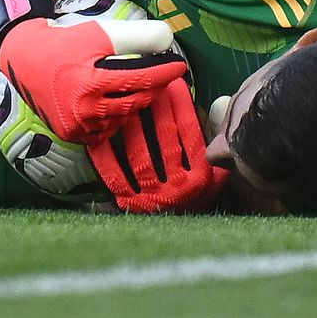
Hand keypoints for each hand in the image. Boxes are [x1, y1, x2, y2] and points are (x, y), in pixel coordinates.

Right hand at [0, 0, 187, 143]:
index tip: (179, 65)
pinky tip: (113, 103)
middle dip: (152, 87)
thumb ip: (137, 35)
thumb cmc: (64, 41)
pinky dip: (114, 118)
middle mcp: (85, 109)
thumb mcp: (100, 31)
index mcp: (92, 82)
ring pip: (122, 118)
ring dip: (133, 103)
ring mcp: (77, 125)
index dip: (164, 72)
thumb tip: (166, 40)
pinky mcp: (71, 134)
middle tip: (161, 75)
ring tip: (136, 87)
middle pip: (135, 101)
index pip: (142, 79)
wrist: (24, 57)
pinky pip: (105, 131)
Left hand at [89, 76, 227, 212]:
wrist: (178, 235)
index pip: (191, 134)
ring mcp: (153, 197)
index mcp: (201, 179)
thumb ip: (216, 150)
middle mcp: (179, 190)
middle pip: (165, 139)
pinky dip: (105, 155)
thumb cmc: (195, 196)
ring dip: (132, 124)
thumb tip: (216, 115)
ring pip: (140, 154)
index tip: (175, 82)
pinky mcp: (130, 204)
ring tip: (126, 100)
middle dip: (158, 106)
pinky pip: (114, 176)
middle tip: (149, 82)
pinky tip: (99, 134)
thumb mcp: (216, 178)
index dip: (183, 105)